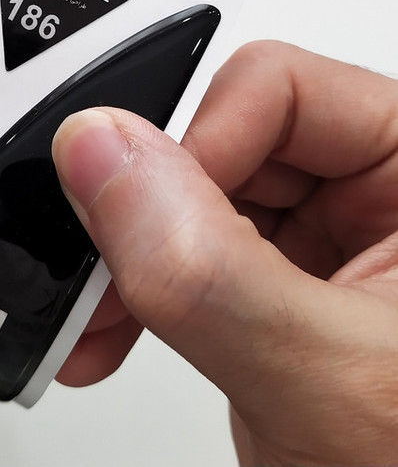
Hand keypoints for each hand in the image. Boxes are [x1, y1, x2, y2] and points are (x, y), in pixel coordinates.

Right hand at [53, 41, 397, 465]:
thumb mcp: (323, 380)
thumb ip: (204, 263)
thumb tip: (99, 148)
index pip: (279, 88)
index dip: (199, 147)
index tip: (154, 223)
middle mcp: (377, 199)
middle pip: (223, 142)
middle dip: (150, 214)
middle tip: (115, 277)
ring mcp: (325, 247)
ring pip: (189, 197)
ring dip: (134, 258)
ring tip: (102, 321)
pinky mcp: (280, 288)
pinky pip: (188, 252)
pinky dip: (140, 291)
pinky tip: (116, 330)